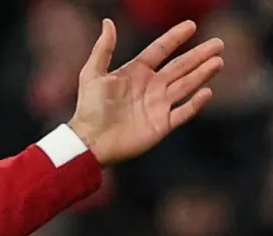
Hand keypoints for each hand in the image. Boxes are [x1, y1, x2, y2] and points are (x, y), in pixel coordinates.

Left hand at [68, 19, 224, 164]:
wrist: (90, 141)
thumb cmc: (89, 108)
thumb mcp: (92, 74)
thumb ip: (103, 48)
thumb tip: (107, 22)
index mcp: (135, 73)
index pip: (159, 51)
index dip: (174, 38)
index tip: (191, 25)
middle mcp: (150, 87)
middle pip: (180, 66)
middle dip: (199, 55)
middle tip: (218, 43)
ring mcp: (157, 106)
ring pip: (186, 85)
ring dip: (202, 74)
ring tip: (218, 61)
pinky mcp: (162, 125)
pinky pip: (183, 112)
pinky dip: (196, 103)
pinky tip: (207, 92)